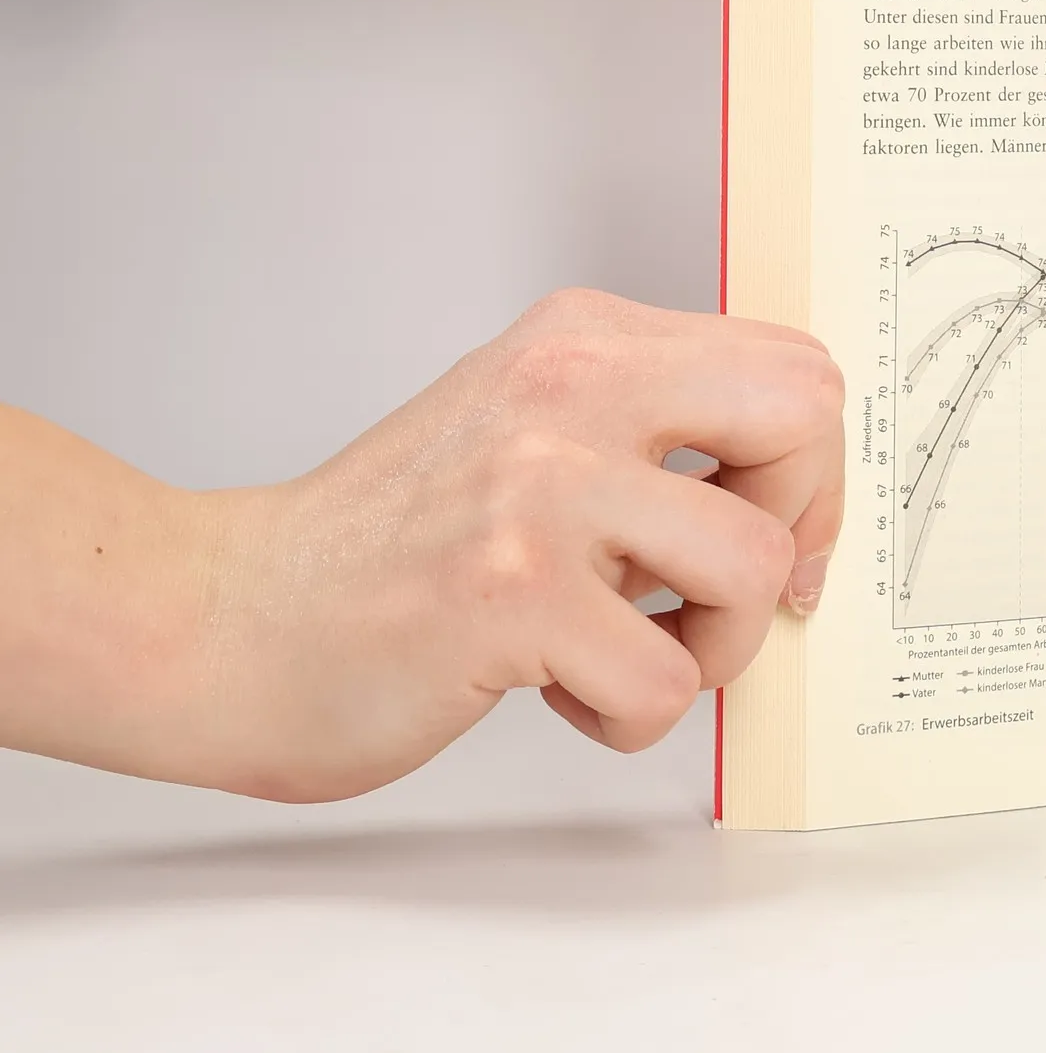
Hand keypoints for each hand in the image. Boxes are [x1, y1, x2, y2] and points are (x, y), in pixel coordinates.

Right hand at [191, 291, 843, 801]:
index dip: (809, 467)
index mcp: (586, 338)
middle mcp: (571, 386)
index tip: (772, 532)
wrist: (229, 618)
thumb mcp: (532, 422)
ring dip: (711, 646)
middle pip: (804, 420)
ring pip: (755, 567)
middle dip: (797, 528)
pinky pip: (668, 681)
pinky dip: (627, 714)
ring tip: (624, 647)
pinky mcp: (514, 592)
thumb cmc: (392, 541)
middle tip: (720, 588)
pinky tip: (555, 686)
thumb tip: (800, 485)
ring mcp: (542, 485)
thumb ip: (655, 425)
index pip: (792, 365)